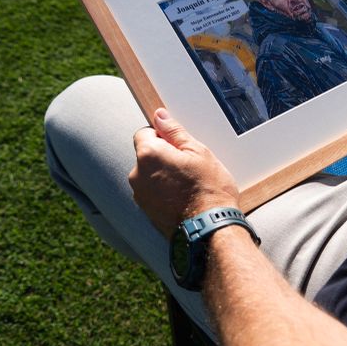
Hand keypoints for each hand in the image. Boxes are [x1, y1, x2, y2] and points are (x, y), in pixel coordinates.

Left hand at [129, 108, 240, 237]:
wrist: (209, 229)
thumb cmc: (208, 189)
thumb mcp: (198, 151)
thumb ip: (174, 131)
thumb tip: (160, 116)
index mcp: (148, 154)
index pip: (145, 133)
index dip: (162, 136)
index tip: (179, 145)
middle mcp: (137, 174)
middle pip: (147, 155)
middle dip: (163, 156)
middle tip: (188, 166)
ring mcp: (140, 195)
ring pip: (150, 175)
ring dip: (163, 175)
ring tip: (188, 184)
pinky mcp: (145, 211)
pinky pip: (153, 192)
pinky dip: (164, 191)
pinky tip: (183, 197)